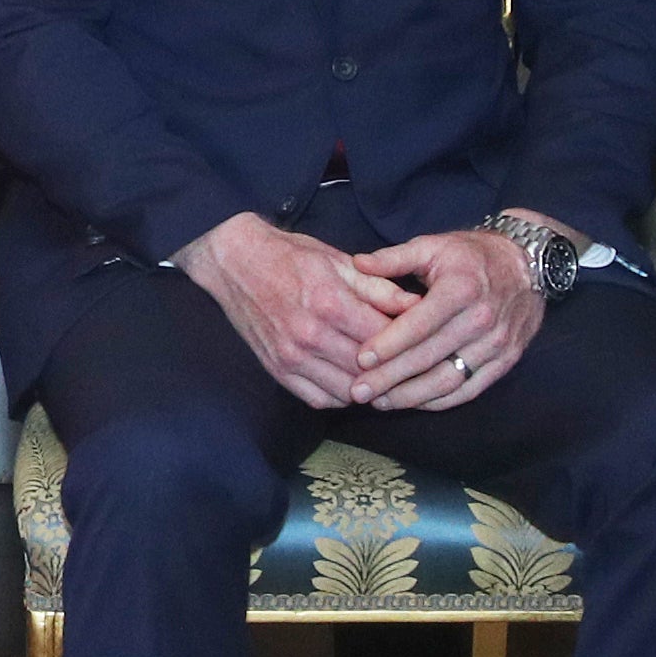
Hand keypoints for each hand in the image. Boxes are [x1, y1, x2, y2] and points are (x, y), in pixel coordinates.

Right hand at [171, 214, 397, 410]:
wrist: (235, 263)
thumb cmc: (291, 257)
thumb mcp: (339, 261)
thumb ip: (379, 287)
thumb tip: (417, 305)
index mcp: (330, 302)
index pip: (384, 337)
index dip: (409, 341)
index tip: (420, 340)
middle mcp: (310, 334)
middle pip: (368, 370)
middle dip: (393, 370)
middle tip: (409, 365)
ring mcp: (291, 356)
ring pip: (347, 392)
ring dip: (368, 388)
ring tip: (382, 377)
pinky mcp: (277, 370)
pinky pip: (318, 399)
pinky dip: (340, 397)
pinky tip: (351, 382)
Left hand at [340, 219, 555, 407]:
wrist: (527, 265)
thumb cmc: (471, 256)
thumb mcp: (433, 246)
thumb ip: (394, 258)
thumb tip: (358, 263)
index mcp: (461, 289)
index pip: (419, 325)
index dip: (388, 344)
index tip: (360, 360)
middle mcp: (481, 319)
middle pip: (429, 357)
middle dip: (390, 377)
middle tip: (359, 391)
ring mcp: (496, 344)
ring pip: (448, 380)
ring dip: (411, 396)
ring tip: (380, 403)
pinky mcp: (506, 361)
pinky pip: (469, 389)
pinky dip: (439, 401)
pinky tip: (413, 402)